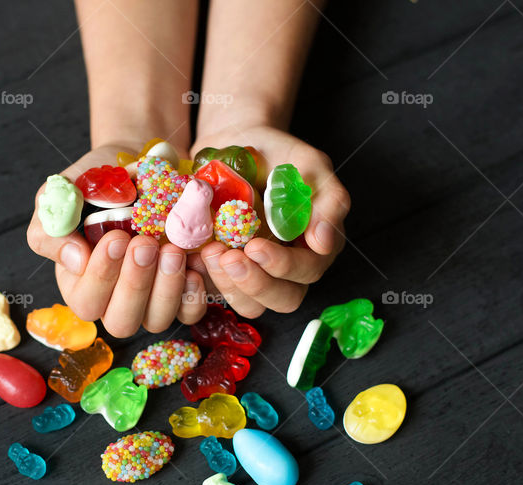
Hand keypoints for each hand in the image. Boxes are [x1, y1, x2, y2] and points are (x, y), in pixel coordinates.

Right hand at [26, 144, 208, 336]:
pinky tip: (194, 263)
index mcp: (80, 283)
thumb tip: (76, 261)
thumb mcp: (59, 198)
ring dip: (166, 289)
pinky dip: (194, 293)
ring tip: (172, 250)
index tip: (116, 238)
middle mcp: (115, 300)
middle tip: (145, 244)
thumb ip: (52, 230)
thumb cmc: (94, 184)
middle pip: (122, 322)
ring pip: (156, 320)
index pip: (87, 301)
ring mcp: (150, 300)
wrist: (138, 166)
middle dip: (135, 285)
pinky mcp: (182, 292)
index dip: (101, 276)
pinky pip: (190, 311)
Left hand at [187, 126, 350, 317]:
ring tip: (210, 252)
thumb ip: (328, 199)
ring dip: (229, 285)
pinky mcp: (226, 272)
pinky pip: (217, 293)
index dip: (283, 266)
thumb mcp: (309, 165)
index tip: (255, 247)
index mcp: (314, 245)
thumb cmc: (278, 154)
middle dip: (255, 284)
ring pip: (250, 304)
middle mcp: (288, 267)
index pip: (307, 271)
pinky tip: (194, 254)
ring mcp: (256, 273)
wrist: (237, 143)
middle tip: (229, 257)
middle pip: (283, 299)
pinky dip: (205, 279)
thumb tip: (323, 242)